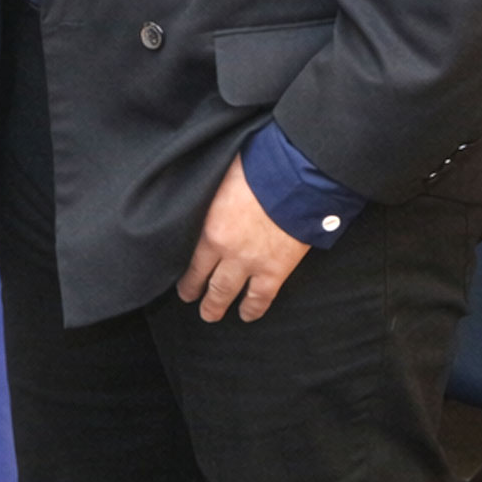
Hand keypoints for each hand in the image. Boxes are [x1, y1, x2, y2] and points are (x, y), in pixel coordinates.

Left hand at [177, 154, 309, 322]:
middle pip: (208, 283)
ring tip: (211, 314)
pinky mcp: (277, 270)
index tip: (183, 285)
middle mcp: (228, 252)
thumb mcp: (224, 177)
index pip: (193, 263)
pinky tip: (248, 314)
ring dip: (218, 306)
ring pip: (229, 293)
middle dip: (199, 296)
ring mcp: (253, 264)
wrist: (297, 177)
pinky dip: (253, 308)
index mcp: (212, 230)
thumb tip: (203, 194)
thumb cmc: (260, 167)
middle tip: (193, 302)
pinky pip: (261, 297)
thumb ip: (213, 196)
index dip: (187, 278)